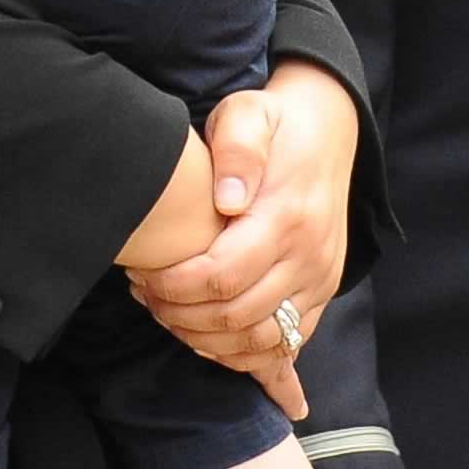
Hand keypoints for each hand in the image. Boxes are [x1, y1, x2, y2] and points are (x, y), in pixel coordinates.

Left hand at [132, 63, 357, 418]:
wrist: (327, 133)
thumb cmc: (273, 125)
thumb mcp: (248, 114)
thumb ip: (237, 148)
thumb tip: (227, 199)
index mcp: (286, 217)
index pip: (223, 277)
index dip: (174, 287)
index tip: (141, 274)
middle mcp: (309, 257)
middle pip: (238, 317)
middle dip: (181, 315)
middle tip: (145, 294)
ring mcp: (320, 280)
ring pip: (261, 341)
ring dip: (207, 339)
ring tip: (168, 312)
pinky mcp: (322, 293)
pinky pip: (285, 345)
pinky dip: (243, 354)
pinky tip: (205, 338)